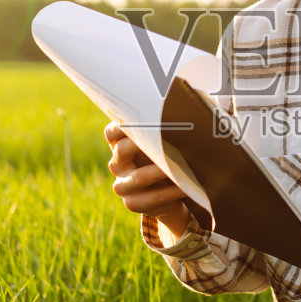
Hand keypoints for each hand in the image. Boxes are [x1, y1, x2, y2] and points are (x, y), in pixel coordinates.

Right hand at [103, 121, 191, 236]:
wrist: (174, 192)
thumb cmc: (173, 155)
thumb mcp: (171, 137)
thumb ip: (172, 118)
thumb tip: (188, 98)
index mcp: (121, 143)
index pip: (112, 131)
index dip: (124, 124)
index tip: (144, 117)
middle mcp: (117, 163)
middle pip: (122, 149)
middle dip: (145, 143)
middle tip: (166, 138)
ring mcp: (123, 185)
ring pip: (139, 177)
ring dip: (161, 172)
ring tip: (181, 166)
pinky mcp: (133, 203)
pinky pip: (151, 198)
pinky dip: (170, 193)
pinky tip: (185, 187)